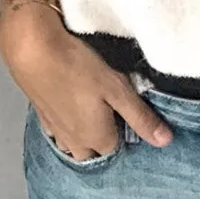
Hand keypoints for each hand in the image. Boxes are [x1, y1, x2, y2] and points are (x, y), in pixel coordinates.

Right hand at [0, 3, 172, 158]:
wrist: (33, 50)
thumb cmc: (80, 68)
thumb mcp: (117, 89)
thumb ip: (140, 116)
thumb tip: (166, 142)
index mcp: (96, 139)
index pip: (119, 146)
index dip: (127, 126)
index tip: (129, 103)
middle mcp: (74, 144)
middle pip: (97, 148)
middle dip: (106, 131)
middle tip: (111, 100)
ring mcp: (55, 132)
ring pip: (77, 141)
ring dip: (86, 127)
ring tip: (93, 99)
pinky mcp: (42, 117)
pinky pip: (62, 128)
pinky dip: (70, 118)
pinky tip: (72, 97)